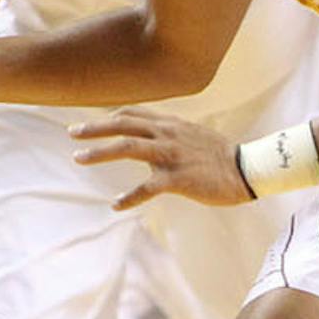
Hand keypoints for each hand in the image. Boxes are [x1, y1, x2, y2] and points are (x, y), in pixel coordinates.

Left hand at [70, 109, 253, 210]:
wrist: (246, 169)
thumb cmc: (221, 155)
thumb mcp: (194, 134)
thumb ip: (172, 132)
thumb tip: (155, 134)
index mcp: (171, 124)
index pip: (133, 114)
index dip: (109, 117)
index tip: (91, 123)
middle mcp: (167, 134)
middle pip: (123, 125)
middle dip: (95, 128)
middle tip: (72, 133)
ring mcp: (171, 155)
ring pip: (127, 147)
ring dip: (100, 152)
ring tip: (79, 157)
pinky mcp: (177, 178)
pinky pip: (146, 188)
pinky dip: (129, 196)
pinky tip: (116, 205)